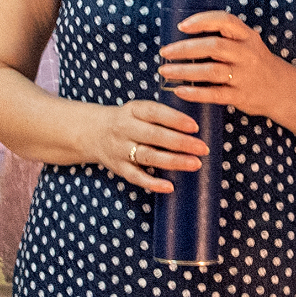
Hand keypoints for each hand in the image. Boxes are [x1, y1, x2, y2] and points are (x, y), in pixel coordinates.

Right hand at [83, 98, 205, 193]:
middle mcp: (124, 129)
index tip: (195, 127)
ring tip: (195, 164)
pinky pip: (136, 177)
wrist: (92, 132)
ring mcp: (120, 150)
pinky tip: (170, 187)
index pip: (154, 113)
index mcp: (132, 110)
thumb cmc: (127, 120)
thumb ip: (160, 115)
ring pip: (148, 156)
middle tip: (203, 148)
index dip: (175, 119)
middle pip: (154, 136)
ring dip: (173, 161)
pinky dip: (153, 183)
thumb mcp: (137, 109)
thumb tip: (194, 125)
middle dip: (181, 143)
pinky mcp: (119, 168)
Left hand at [159, 10, 284, 116]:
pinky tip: (179, 91)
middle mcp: (247, 54)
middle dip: (185, 49)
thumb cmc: (256, 63)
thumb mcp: (248, 43)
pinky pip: (215, 94)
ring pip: (211, 71)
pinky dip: (195, 93)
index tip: (181, 26)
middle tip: (165, 52)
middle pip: (213, 46)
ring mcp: (245, 76)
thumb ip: (225, 37)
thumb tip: (184, 34)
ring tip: (166, 71)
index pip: (224, 20)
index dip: (202, 21)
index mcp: (247, 36)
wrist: (282, 89)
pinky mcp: (241, 96)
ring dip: (185, 71)